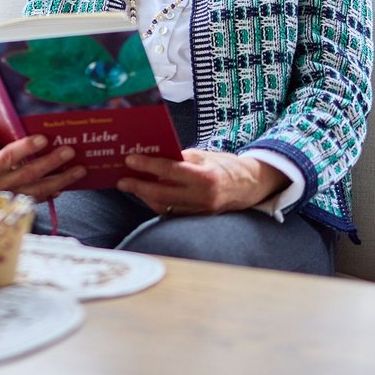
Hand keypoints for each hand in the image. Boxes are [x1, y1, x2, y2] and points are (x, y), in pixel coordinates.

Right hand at [0, 90, 86, 201]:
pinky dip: (55, 192)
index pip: (6, 158)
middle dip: (50, 164)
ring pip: (38, 190)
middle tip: (69, 150)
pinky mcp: (20, 202)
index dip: (24, 149)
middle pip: (27, 175)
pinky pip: (40, 198)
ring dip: (61, 180)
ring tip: (80, 169)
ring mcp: (11, 197)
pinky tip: (69, 184)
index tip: (42, 138)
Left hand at [116, 149, 289, 216]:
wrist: (252, 186)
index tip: (130, 160)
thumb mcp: (205, 156)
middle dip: (138, 187)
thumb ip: (181, 158)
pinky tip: (148, 196)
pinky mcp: (200, 219)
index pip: (170, 170)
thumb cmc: (226, 166)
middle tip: (122, 181)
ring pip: (165, 206)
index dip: (148, 165)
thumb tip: (154, 157)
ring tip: (132, 187)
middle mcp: (203, 197)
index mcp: (205, 177)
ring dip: (145, 197)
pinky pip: (173, 213)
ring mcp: (201, 211)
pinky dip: (159, 204)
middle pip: (162, 194)